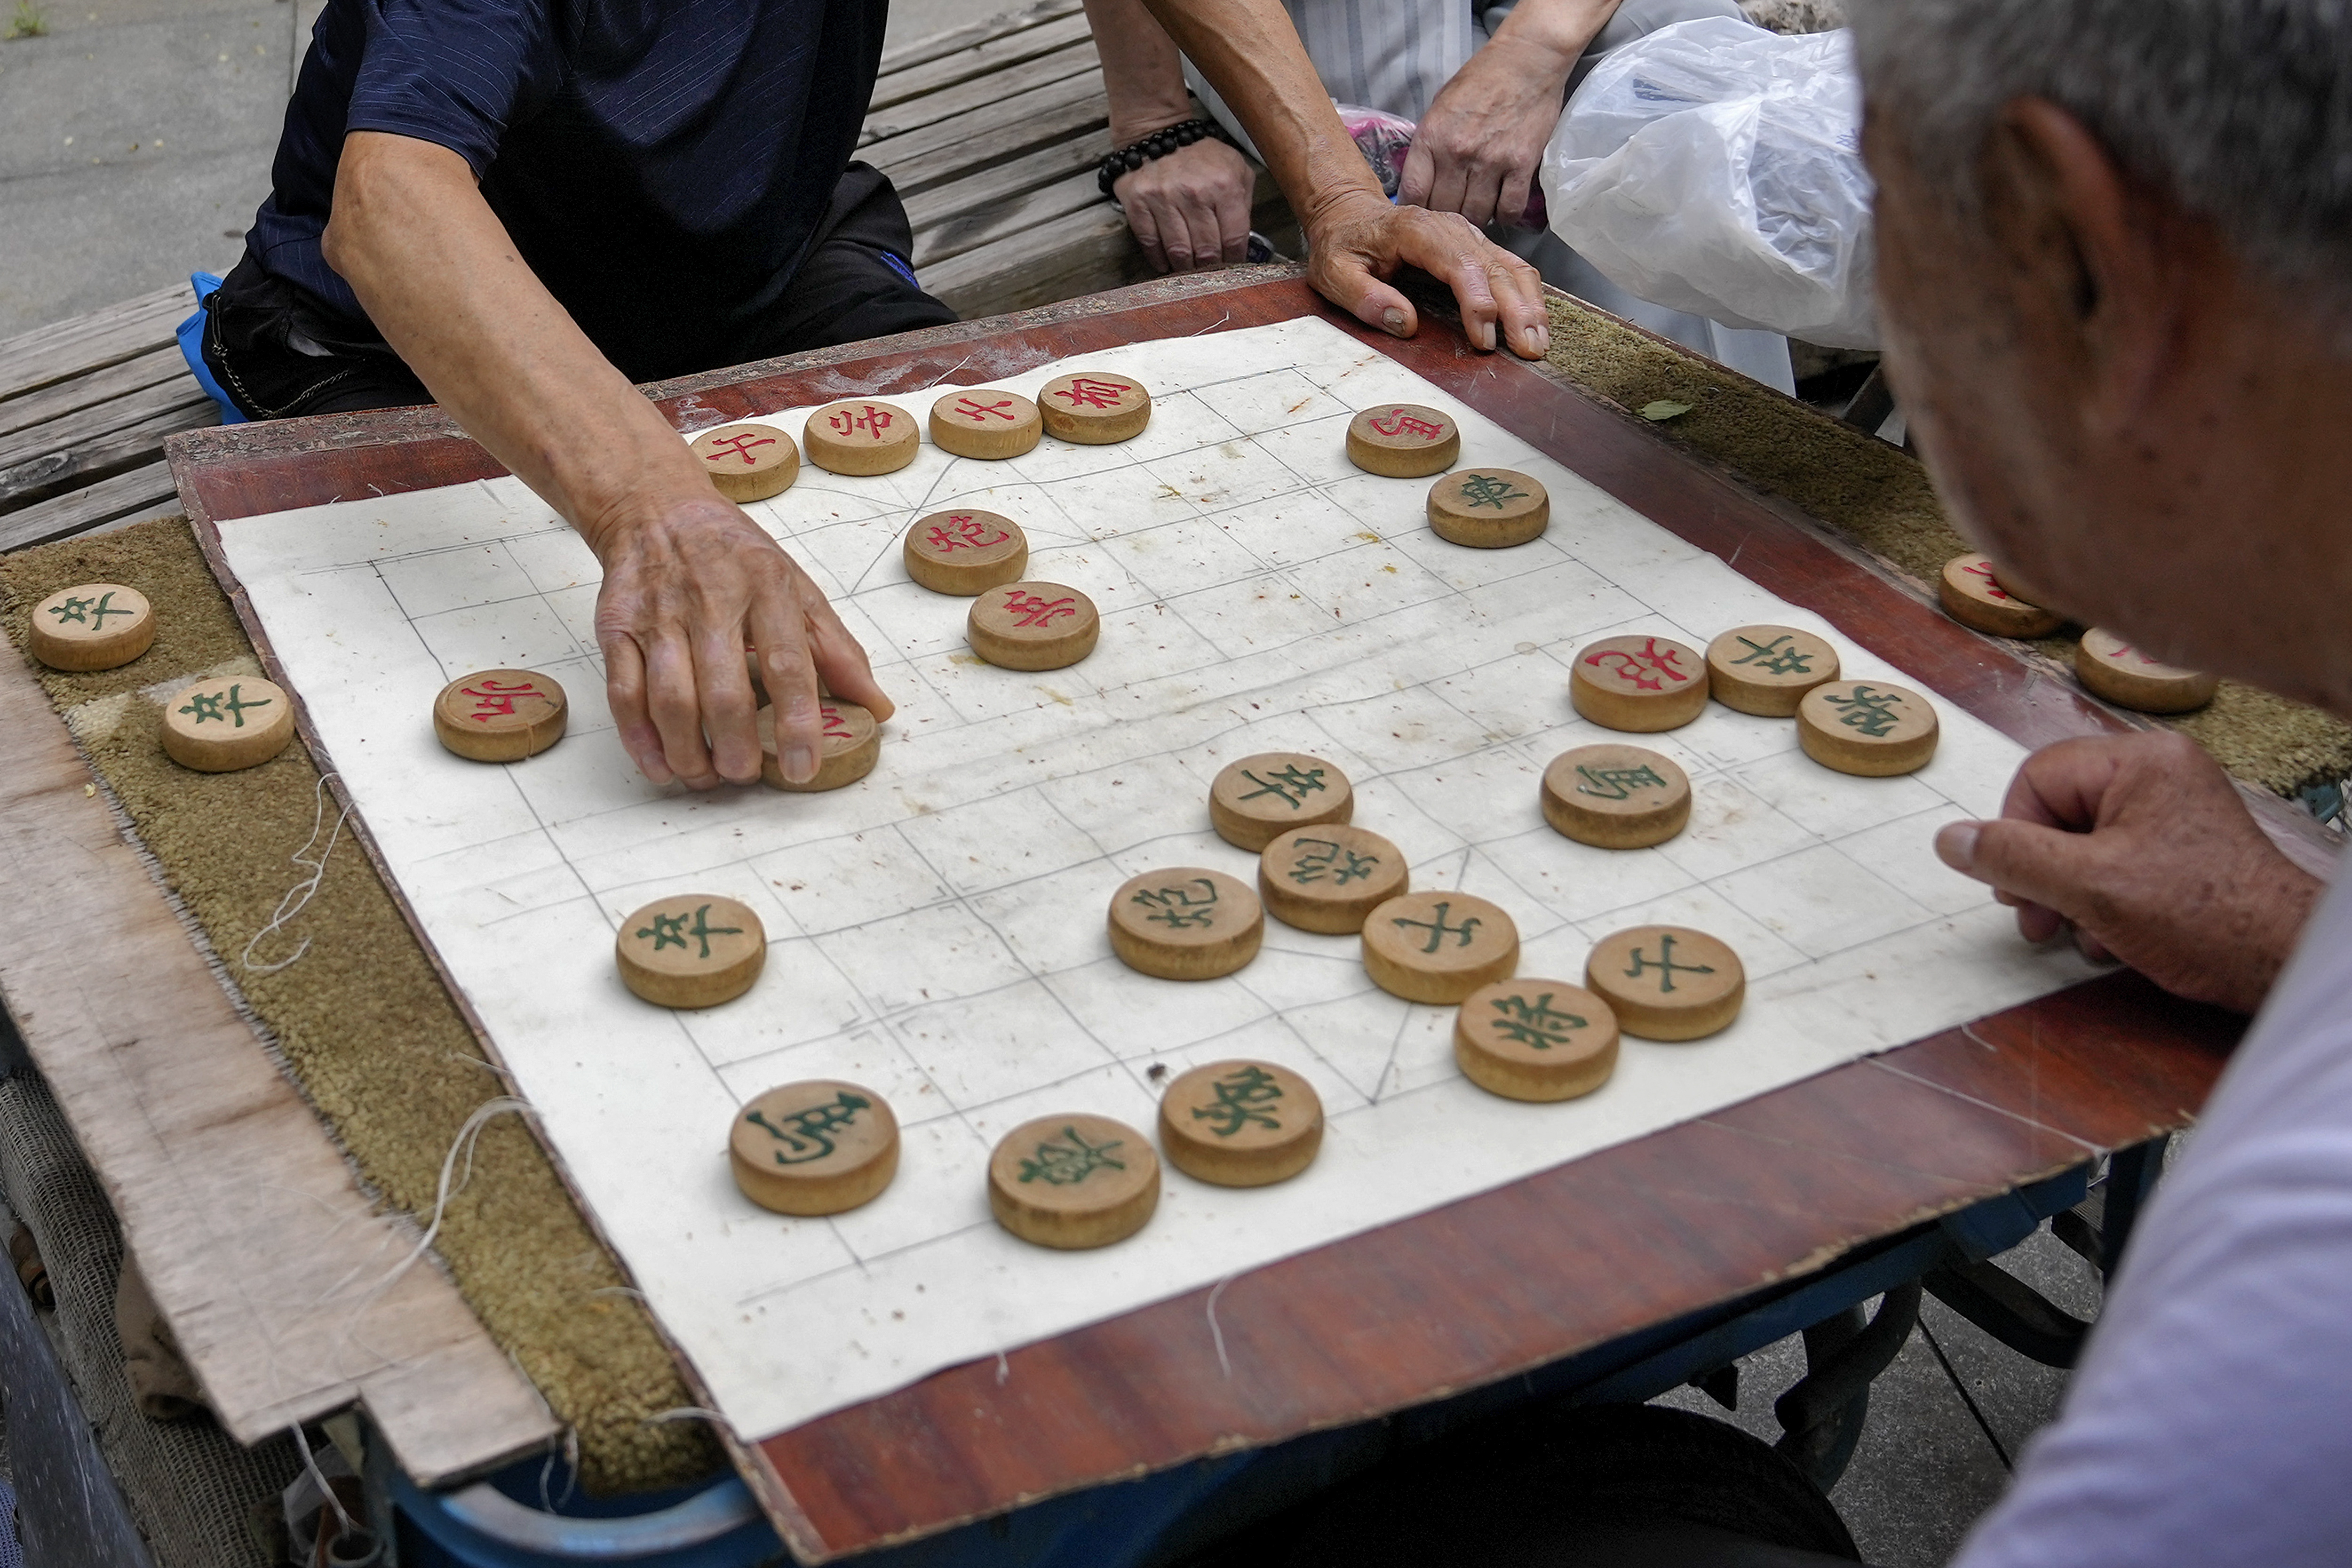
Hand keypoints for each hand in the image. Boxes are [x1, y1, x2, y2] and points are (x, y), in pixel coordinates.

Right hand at [589, 492, 892, 789]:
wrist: (656, 508)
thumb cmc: (737, 557)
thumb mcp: (798, 588)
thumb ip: (837, 650)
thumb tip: (877, 708)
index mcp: (768, 589)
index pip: (788, 664)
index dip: (798, 723)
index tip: (802, 767)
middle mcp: (711, 601)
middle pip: (723, 691)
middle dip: (736, 748)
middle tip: (745, 775)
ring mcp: (659, 615)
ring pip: (670, 700)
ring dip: (689, 752)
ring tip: (707, 777)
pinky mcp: (616, 627)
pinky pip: (624, 695)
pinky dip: (641, 741)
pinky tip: (662, 766)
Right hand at [1115, 136, 1256, 271]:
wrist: (1157, 133)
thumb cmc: (1200, 155)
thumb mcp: (1235, 167)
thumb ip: (1244, 201)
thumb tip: (1245, 239)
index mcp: (1224, 185)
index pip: (1234, 238)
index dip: (1235, 259)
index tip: (1233, 266)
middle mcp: (1194, 193)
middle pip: (1207, 250)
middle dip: (1210, 267)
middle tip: (1210, 272)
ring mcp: (1164, 198)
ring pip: (1179, 251)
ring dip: (1186, 267)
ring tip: (1189, 269)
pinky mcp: (1139, 202)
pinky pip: (1150, 242)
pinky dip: (1159, 258)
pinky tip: (1166, 262)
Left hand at [1304, 191, 1549, 357]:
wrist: (1348, 215)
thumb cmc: (1342, 246)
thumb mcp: (1334, 273)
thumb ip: (1365, 298)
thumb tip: (1405, 324)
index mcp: (1415, 231)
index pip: (1458, 264)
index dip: (1476, 302)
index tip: (1483, 340)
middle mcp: (1450, 229)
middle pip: (1493, 267)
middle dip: (1516, 310)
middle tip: (1528, 349)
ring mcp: (1467, 236)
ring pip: (1510, 266)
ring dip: (1529, 304)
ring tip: (1539, 342)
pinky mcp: (1475, 247)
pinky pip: (1510, 267)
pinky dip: (1527, 294)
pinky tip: (1535, 322)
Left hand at [1400, 42, 1571, 227]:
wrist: (1528, 60)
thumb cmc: (1482, 79)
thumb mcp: (1441, 105)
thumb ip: (1429, 143)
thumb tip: (1421, 181)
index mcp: (1433, 135)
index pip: (1413, 192)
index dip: (1415, 209)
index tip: (1421, 213)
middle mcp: (1458, 152)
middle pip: (1443, 209)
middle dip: (1444, 217)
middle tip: (1451, 215)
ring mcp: (1491, 161)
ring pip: (1475, 215)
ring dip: (1474, 218)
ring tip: (1476, 210)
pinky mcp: (1521, 165)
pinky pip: (1508, 210)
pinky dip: (1504, 216)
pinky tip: (1501, 207)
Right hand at [1933, 732, 2320, 1012]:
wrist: (2281, 960)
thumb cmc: (2199, 916)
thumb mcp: (2088, 886)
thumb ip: (2012, 858)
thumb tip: (1948, 840)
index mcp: (2140, 761)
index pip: (2038, 778)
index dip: (2015, 835)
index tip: (2018, 891)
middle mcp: (2160, 772)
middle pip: (2059, 810)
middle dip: (2040, 872)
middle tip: (2038, 922)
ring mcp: (2176, 808)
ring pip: (2083, 841)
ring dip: (2068, 893)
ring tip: (2075, 935)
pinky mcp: (2184, 845)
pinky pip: (2117, 857)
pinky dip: (2103, 898)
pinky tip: (2110, 937)